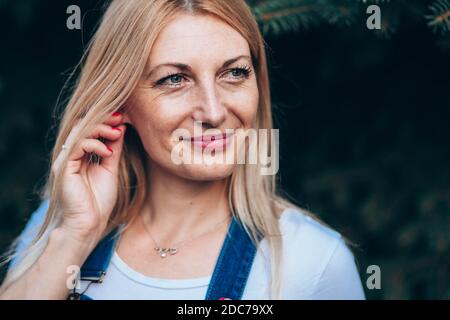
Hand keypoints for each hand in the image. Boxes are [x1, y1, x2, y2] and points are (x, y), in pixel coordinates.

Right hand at [51, 112, 126, 243]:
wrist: (89, 224)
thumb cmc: (100, 201)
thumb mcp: (110, 169)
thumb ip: (113, 149)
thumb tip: (121, 128)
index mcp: (80, 155)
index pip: (89, 129)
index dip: (105, 121)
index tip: (123, 117)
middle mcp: (70, 155)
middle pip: (83, 126)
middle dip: (103, 119)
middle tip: (121, 117)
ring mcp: (65, 161)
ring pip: (79, 133)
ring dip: (100, 129)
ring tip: (117, 132)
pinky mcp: (64, 168)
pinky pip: (77, 147)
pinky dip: (94, 144)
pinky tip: (108, 152)